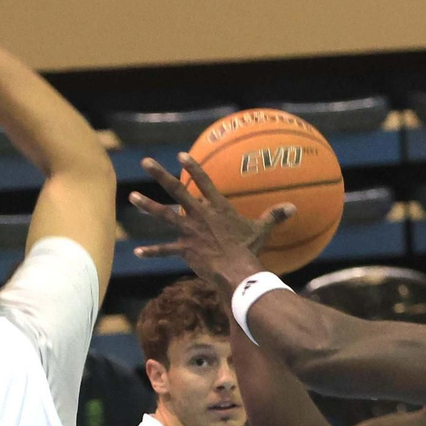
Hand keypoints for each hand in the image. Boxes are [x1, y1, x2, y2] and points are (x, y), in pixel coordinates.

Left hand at [129, 153, 295, 285]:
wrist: (237, 269)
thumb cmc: (250, 249)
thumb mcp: (262, 230)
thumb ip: (275, 216)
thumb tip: (293, 207)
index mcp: (217, 207)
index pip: (204, 181)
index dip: (193, 167)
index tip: (181, 155)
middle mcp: (200, 215)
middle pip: (177, 190)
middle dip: (160, 175)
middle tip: (146, 162)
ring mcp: (189, 231)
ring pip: (164, 215)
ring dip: (147, 206)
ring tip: (132, 197)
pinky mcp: (185, 249)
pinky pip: (165, 250)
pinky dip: (152, 251)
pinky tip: (138, 251)